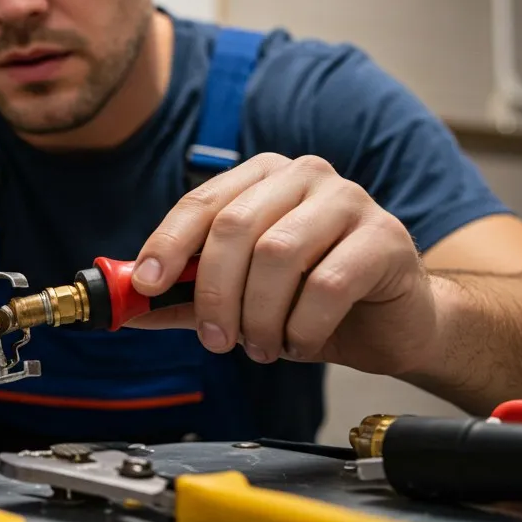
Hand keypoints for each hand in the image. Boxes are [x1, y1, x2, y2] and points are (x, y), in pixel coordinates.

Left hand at [128, 153, 439, 376]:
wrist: (393, 323)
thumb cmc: (313, 302)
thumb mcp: (241, 298)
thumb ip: (187, 296)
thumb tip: (128, 307)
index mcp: (262, 178)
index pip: (202, 203)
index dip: (167, 244)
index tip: (146, 286)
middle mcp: (304, 176)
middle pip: (237, 227)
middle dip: (216, 293)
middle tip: (216, 340)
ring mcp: (349, 200)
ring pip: (279, 254)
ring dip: (260, 315)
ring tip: (263, 345)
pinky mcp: (385, 237)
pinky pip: (328, 284)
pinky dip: (302, 326)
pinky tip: (300, 342)